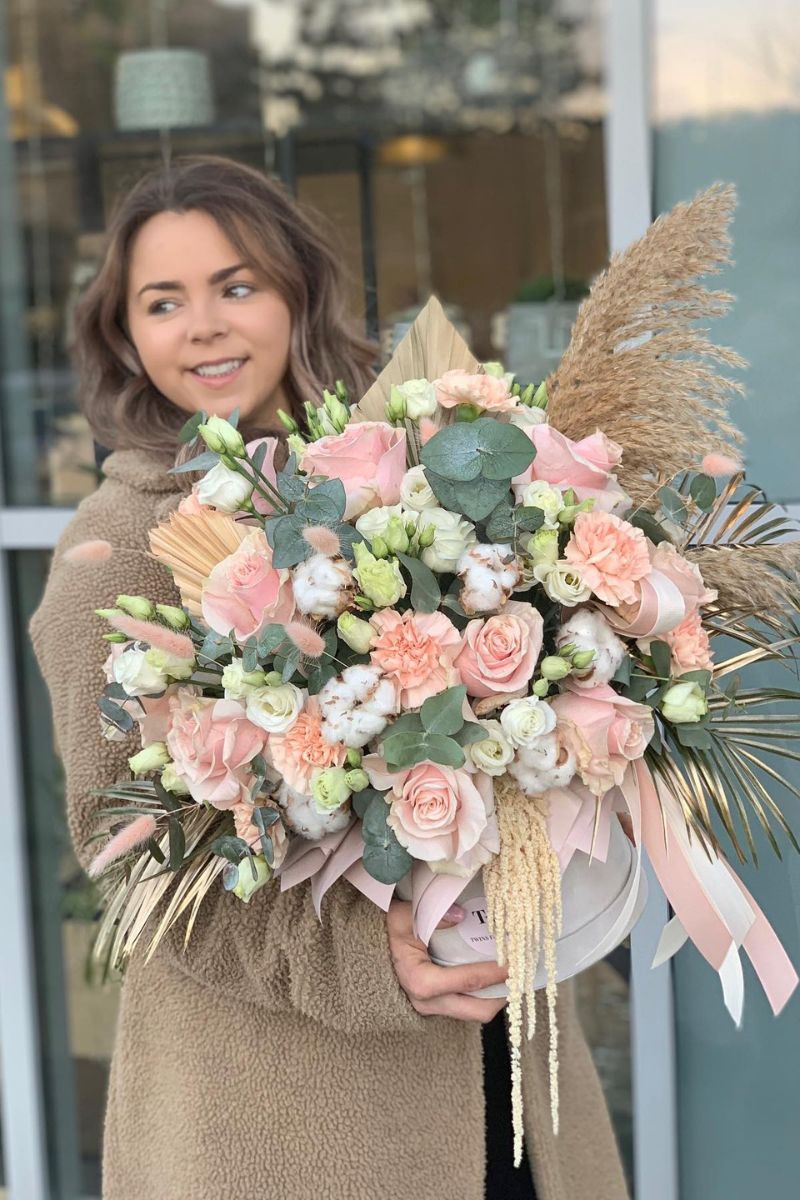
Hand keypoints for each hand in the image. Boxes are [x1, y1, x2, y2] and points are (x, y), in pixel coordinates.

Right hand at [387, 898, 508, 1022]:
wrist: (365, 953)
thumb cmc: (384, 934)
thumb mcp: (403, 918)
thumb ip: (432, 915)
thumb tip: (461, 914)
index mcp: (421, 982)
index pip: (469, 981)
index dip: (495, 972)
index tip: (515, 961)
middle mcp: (428, 1003)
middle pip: (478, 1011)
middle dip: (503, 995)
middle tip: (520, 974)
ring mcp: (432, 1008)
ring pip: (474, 1012)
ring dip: (495, 997)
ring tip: (512, 976)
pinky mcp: (436, 1006)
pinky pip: (466, 1006)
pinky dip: (482, 995)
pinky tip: (492, 977)